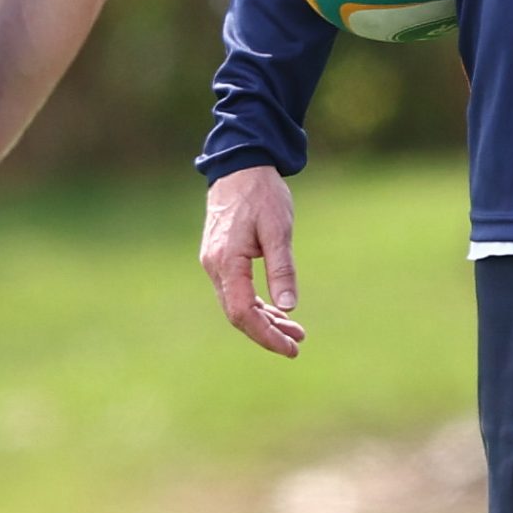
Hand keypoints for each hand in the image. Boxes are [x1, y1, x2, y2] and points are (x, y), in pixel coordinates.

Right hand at [200, 165, 308, 358]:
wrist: (240, 165)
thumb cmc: (262, 193)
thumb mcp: (278, 230)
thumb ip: (282, 268)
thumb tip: (289, 308)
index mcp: (227, 262)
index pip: (242, 312)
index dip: (266, 335)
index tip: (291, 347)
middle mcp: (215, 266)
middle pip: (238, 314)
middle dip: (268, 332)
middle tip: (298, 343)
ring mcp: (214, 262)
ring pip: (237, 303)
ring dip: (265, 319)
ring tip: (295, 331)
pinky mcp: (220, 257)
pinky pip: (236, 290)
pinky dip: (257, 303)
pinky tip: (278, 310)